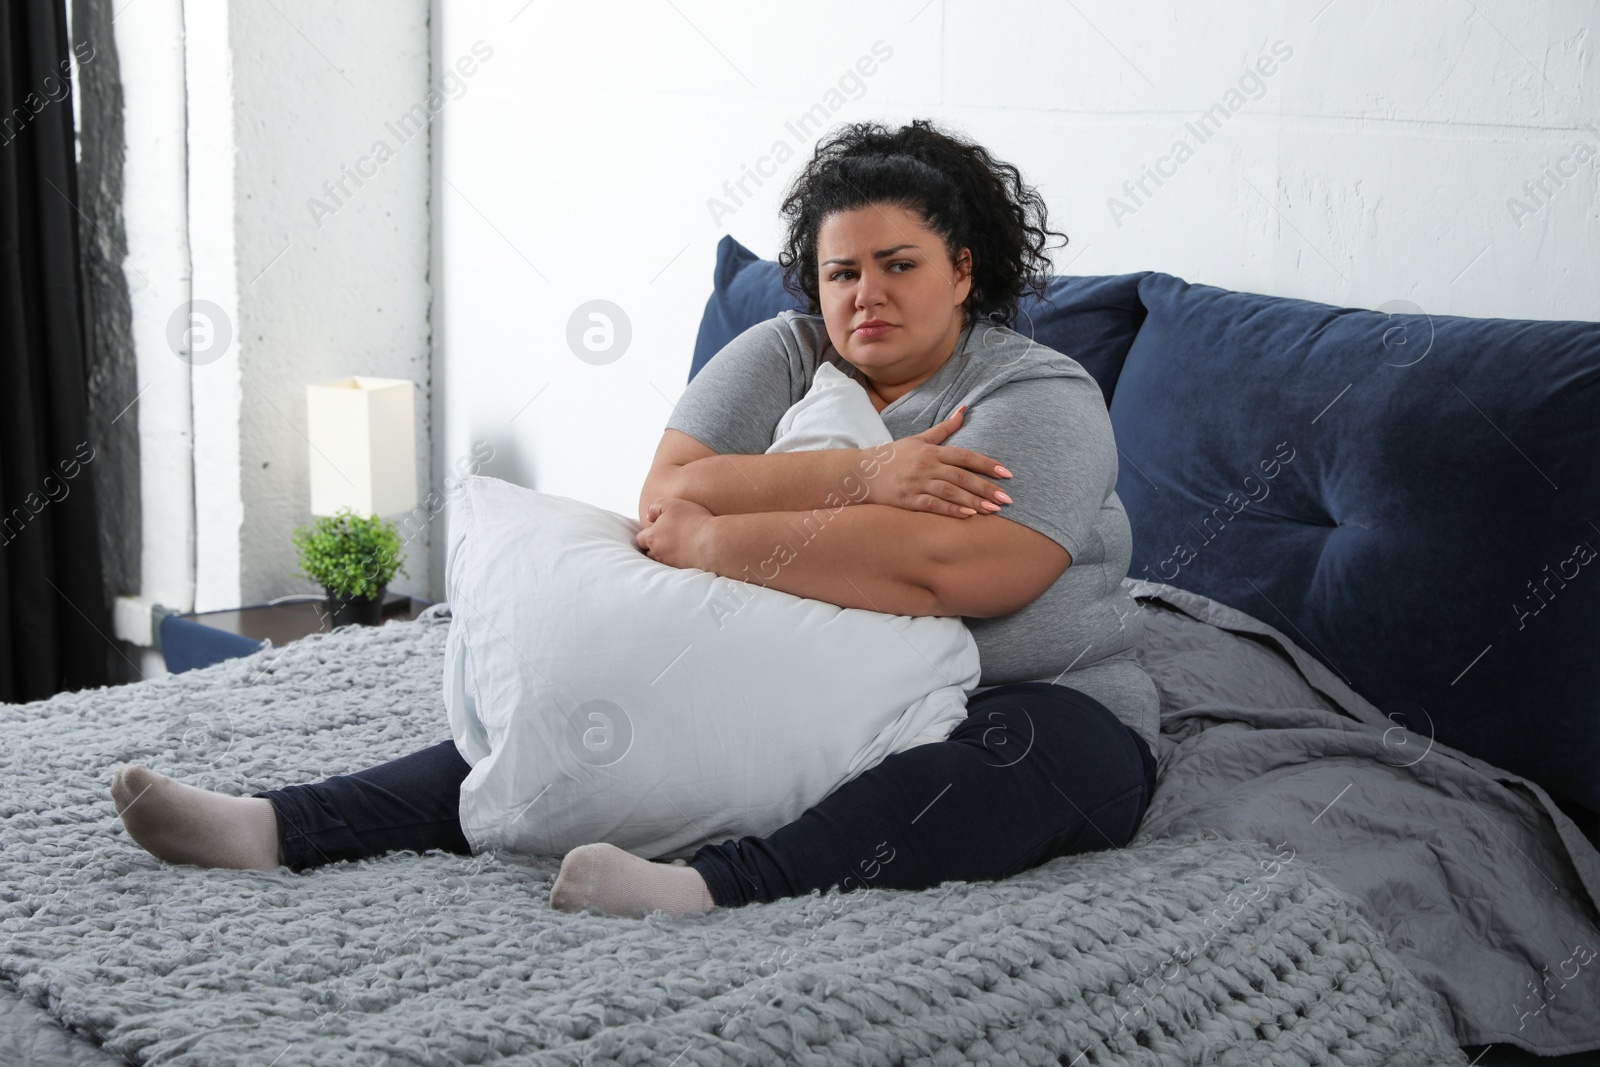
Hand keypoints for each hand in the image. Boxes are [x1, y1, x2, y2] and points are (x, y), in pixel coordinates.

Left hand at [635, 497, 713, 568]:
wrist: (712, 542)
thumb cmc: (692, 521)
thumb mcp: (670, 504)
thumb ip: (654, 507)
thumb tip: (649, 516)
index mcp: (652, 538)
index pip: (640, 539)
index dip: (647, 534)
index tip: (657, 529)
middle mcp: (658, 553)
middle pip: (650, 552)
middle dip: (655, 546)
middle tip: (667, 539)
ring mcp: (671, 564)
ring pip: (663, 560)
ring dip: (668, 554)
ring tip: (679, 546)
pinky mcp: (684, 570)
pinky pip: (677, 566)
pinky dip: (680, 560)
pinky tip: (689, 552)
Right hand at [863, 405, 1013, 518]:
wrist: (862, 473)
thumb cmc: (894, 456)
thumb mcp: (919, 439)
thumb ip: (944, 429)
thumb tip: (964, 410)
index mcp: (932, 451)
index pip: (965, 456)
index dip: (988, 465)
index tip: (1007, 474)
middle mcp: (926, 466)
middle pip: (962, 476)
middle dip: (987, 488)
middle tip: (1008, 499)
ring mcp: (917, 483)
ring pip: (951, 492)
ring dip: (974, 501)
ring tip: (994, 510)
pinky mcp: (908, 500)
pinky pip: (933, 505)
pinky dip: (951, 510)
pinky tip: (968, 516)